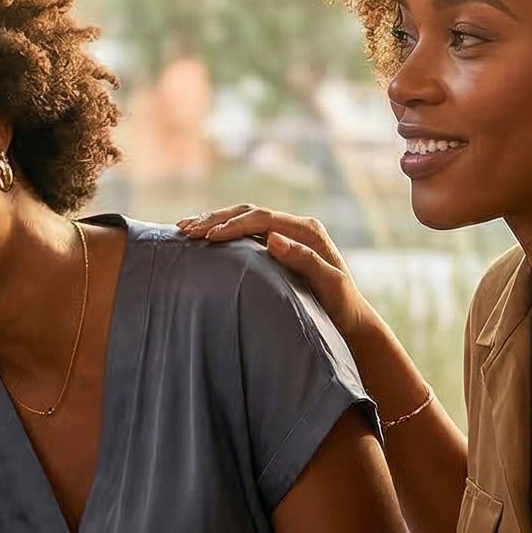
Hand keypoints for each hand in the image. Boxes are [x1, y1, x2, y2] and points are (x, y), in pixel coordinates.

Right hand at [175, 204, 371, 343]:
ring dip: (212, 222)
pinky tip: (200, 235)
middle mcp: (295, 227)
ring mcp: (284, 235)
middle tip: (186, 230)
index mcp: (308, 231)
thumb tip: (272, 238)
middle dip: (215, 219)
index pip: (262, 219)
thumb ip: (306, 260)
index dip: (233, 225)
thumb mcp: (331, 284)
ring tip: (183, 228)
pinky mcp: (274, 246)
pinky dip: (220, 231)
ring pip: (241, 219)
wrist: (348, 319)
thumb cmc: (341, 306)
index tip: (208, 236)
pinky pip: (243, 232)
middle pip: (248, 213)